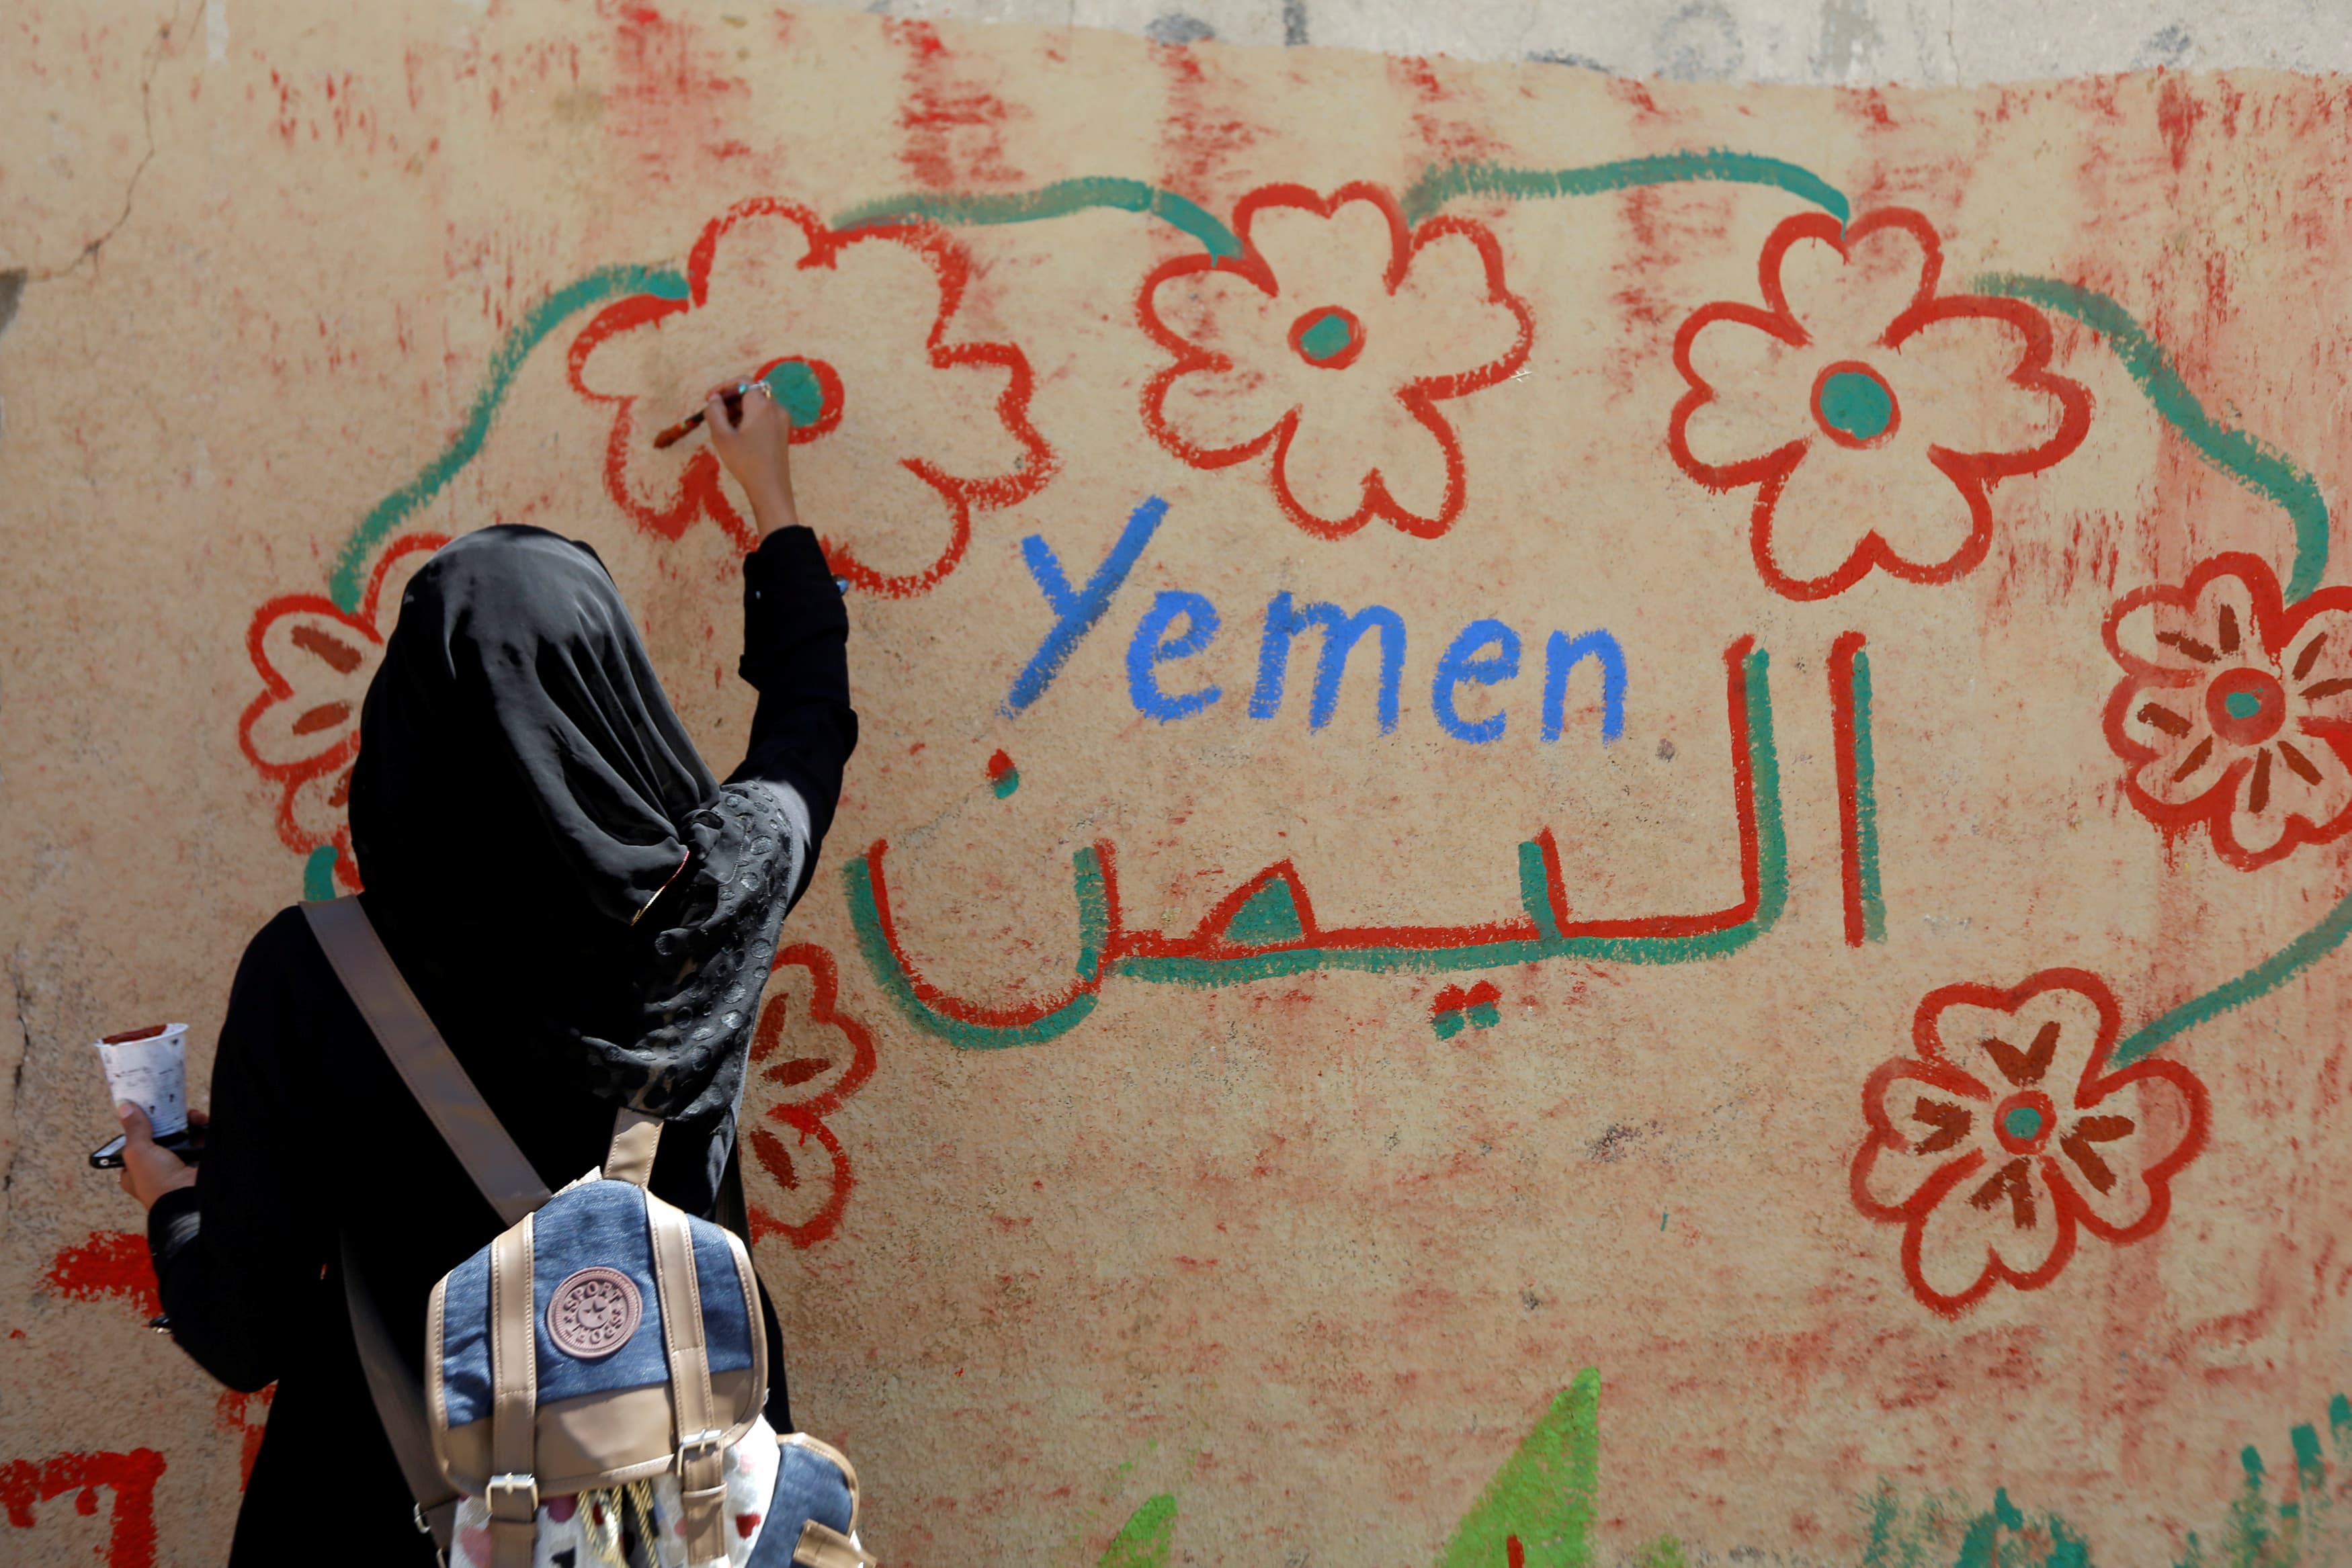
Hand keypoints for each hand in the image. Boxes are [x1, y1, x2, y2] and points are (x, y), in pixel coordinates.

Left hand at [117, 1104, 199, 1210]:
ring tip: (192, 1116)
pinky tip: (202, 1122)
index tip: (146, 1111)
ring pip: (182, 1136)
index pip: (135, 1144)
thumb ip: (134, 1129)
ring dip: (187, 1123)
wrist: (188, 1198)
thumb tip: (124, 1106)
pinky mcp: (198, 1160)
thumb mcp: (137, 1152)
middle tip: (172, 1110)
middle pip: (161, 1136)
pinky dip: (202, 1129)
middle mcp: (156, 1167)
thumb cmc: (157, 1183)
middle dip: (168, 1122)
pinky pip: (200, 1140)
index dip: (140, 1127)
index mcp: (135, 1170)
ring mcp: (179, 1164)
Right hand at [706, 381, 800, 538]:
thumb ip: (714, 412)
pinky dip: (749, 419)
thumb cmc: (745, 462)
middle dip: (730, 400)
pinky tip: (738, 436)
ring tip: (724, 428)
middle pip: (751, 392)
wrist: (771, 488)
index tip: (709, 399)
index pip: (744, 381)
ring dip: (738, 410)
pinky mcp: (782, 432)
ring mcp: (782, 420)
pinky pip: (764, 416)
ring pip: (757, 405)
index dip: (724, 386)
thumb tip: (714, 399)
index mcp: (762, 405)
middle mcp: (776, 408)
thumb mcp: (722, 436)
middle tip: (714, 415)